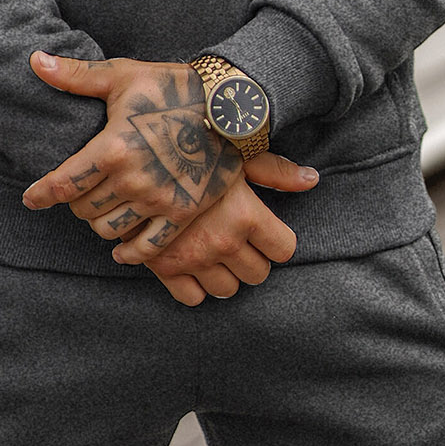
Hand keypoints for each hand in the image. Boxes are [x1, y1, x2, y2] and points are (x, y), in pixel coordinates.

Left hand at [22, 53, 244, 247]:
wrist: (228, 105)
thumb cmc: (172, 86)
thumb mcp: (122, 76)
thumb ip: (76, 75)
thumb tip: (35, 60)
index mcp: (113, 147)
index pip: (64, 183)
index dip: (42, 194)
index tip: (30, 199)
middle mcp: (132, 179)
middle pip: (84, 209)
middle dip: (75, 202)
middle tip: (78, 192)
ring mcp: (158, 200)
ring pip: (109, 229)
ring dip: (99, 223)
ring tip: (100, 210)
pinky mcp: (182, 212)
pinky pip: (148, 247)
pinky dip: (131, 252)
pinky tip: (121, 249)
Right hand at [125, 154, 318, 306]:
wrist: (132, 155)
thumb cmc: (188, 147)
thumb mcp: (233, 152)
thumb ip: (274, 170)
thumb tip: (312, 179)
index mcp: (246, 214)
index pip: (283, 249)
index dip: (277, 241)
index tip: (267, 232)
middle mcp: (224, 242)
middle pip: (258, 274)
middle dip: (253, 260)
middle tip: (240, 241)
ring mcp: (193, 258)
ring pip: (227, 290)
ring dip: (225, 275)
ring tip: (215, 252)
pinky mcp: (164, 268)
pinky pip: (192, 298)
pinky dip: (194, 286)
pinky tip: (192, 264)